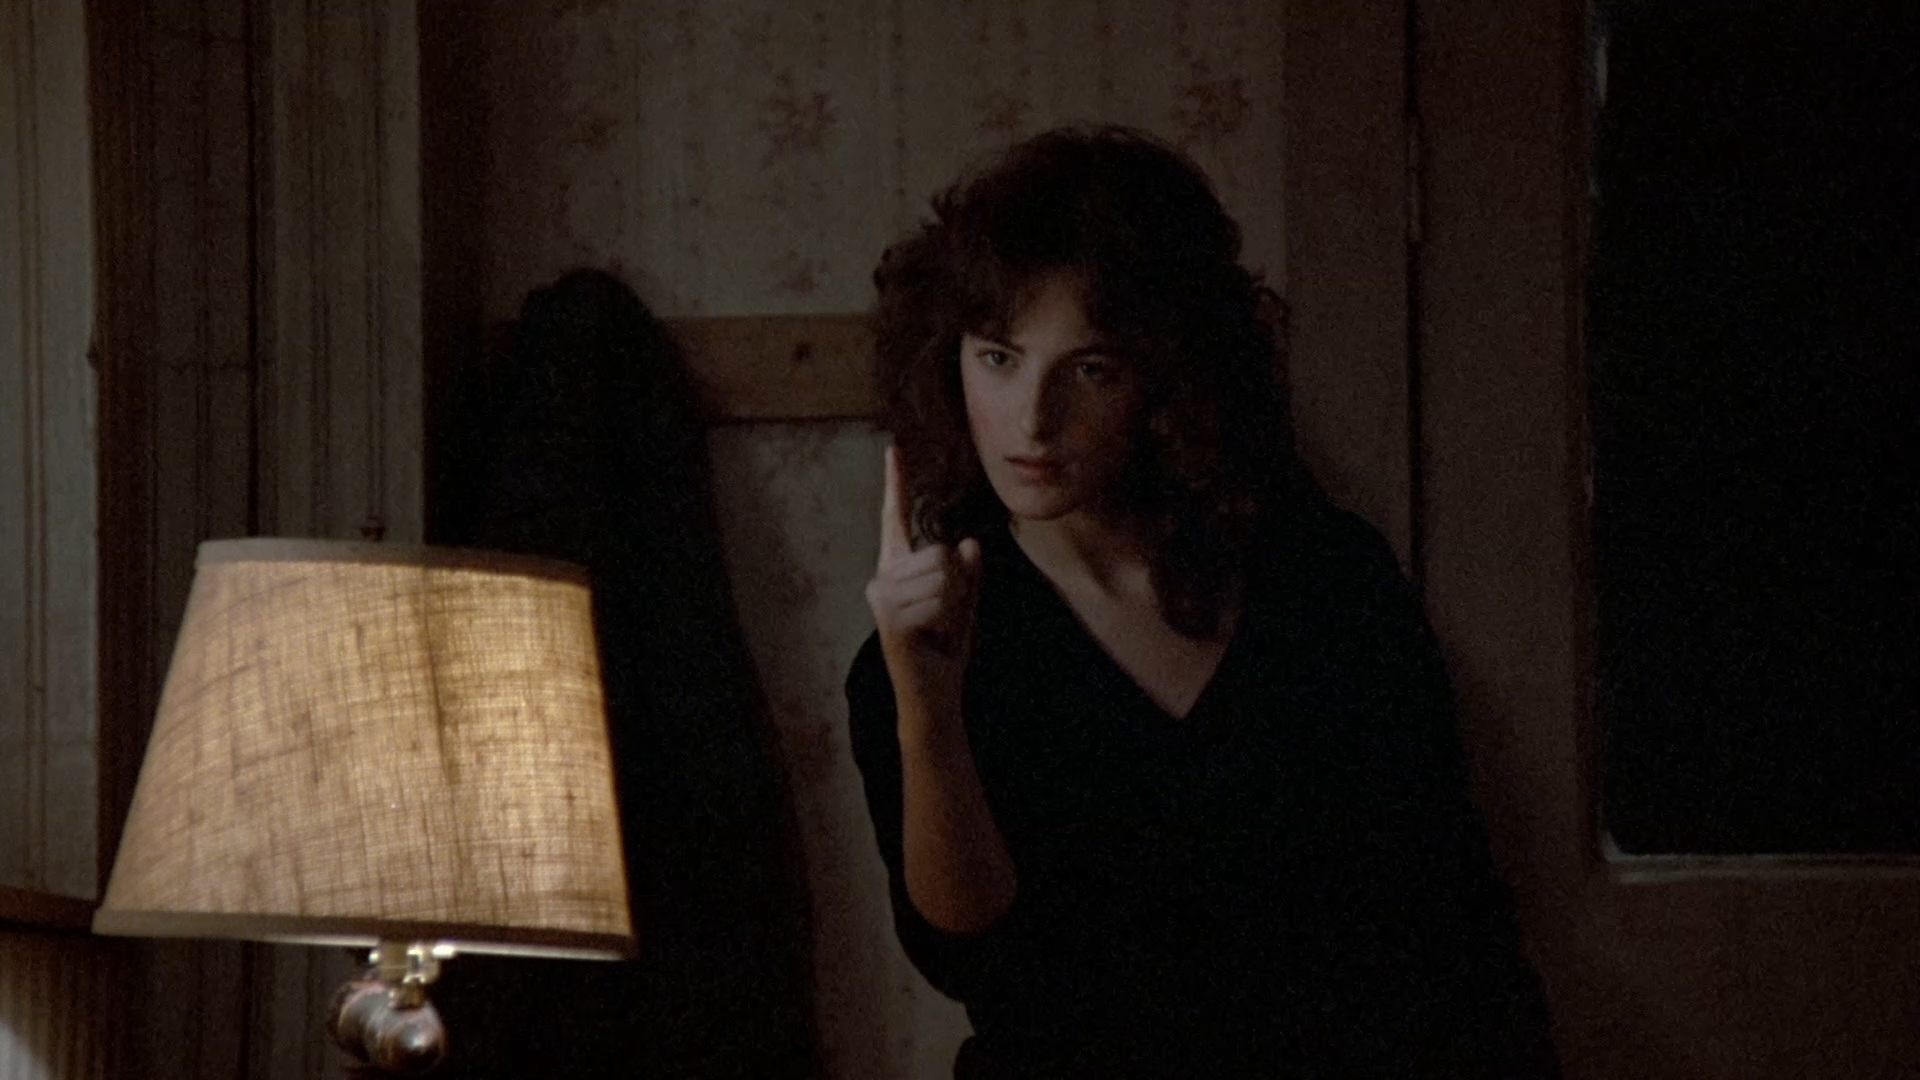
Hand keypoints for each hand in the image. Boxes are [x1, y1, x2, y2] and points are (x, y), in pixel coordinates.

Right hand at [865, 446, 982, 714]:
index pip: (895, 518)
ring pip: (943, 572)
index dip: (896, 482)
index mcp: (897, 568)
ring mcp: (882, 597)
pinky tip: (932, 640)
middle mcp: (883, 577)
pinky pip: (941, 598)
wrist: (932, 695)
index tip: (893, 448)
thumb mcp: (964, 604)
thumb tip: (968, 543)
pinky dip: (949, 620)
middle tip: (944, 619)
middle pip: (940, 551)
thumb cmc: (945, 649)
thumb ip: (967, 574)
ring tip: (938, 630)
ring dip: (955, 604)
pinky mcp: (890, 617)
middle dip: (958, 585)